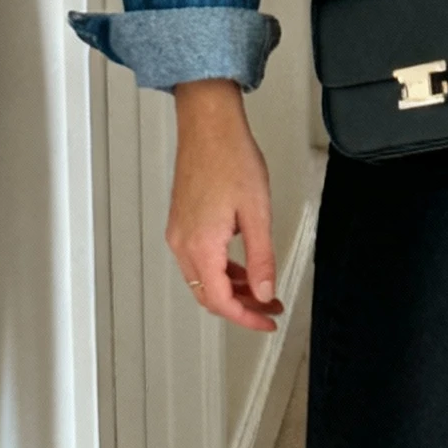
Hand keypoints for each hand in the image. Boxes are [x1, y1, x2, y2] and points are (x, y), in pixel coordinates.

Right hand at [167, 78, 283, 332]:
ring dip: (232, 290)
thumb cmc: (231, 158)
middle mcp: (183, 243)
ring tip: (262, 290)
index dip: (246, 318)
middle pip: (208, 295)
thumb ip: (261, 260)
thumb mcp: (257, 214)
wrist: (208, 126)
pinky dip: (221, 271)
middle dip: (241, 307)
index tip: (267, 321)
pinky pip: (199, 261)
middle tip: (269, 309)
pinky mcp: (182, 223)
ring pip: (203, 280)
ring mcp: (179, 233)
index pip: (220, 301)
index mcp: (201, 245)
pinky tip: (244, 268)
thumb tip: (263, 293)